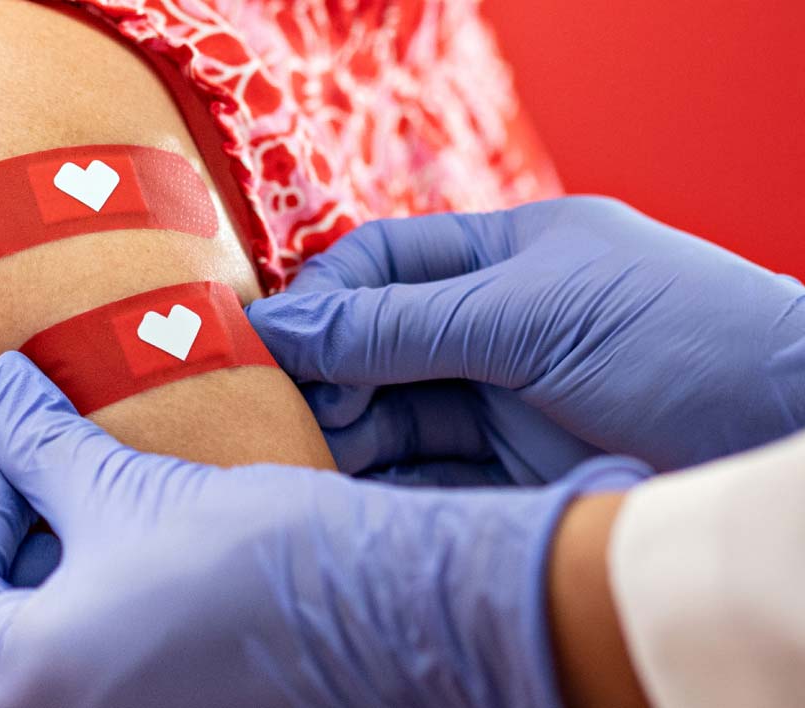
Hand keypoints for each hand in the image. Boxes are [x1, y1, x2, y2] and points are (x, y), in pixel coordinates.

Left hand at [0, 351, 646, 707]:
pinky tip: (121, 575)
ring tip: (73, 535)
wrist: (384, 613)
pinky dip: (75, 635)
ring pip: (12, 673)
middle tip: (39, 498)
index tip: (23, 451)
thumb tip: (1, 393)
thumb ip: (39, 442)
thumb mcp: (127, 486)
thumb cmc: (260, 559)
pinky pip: (77, 687)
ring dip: (26, 602)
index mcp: (19, 682)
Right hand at [247, 196, 804, 480]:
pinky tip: (347, 492)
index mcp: (504, 260)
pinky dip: (379, 486)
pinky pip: (421, 479)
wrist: (782, 434)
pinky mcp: (509, 480)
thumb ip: (403, 322)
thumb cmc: (684, 340)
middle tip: (277, 408)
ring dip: (341, 432)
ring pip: (389, 417)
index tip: (269, 339)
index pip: (382, 264)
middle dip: (323, 373)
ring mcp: (502, 407)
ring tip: (304, 454)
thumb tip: (287, 322)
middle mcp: (493, 331)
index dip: (322, 299)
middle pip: (373, 346)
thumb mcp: (533, 313)